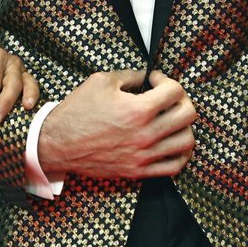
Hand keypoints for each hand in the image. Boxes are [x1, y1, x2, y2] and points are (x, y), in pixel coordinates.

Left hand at [0, 41, 40, 123]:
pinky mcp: (23, 77)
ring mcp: (19, 69)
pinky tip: (31, 108)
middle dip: (4, 103)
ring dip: (27, 96)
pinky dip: (34, 95)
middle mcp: (10, 61)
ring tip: (26, 109)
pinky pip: (32, 85)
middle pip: (11, 83)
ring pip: (27, 82)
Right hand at [37, 70, 194, 179]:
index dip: (166, 79)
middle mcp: (146, 134)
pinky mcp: (139, 171)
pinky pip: (175, 166)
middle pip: (188, 114)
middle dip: (181, 99)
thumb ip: (129, 76)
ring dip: (183, 125)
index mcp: (138, 110)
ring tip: (170, 119)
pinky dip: (180, 152)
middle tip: (168, 97)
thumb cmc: (77, 111)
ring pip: (187, 141)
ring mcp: (144, 155)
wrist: (59, 142)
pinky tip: (171, 141)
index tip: (155, 80)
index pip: (174, 90)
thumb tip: (146, 76)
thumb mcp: (100, 81)